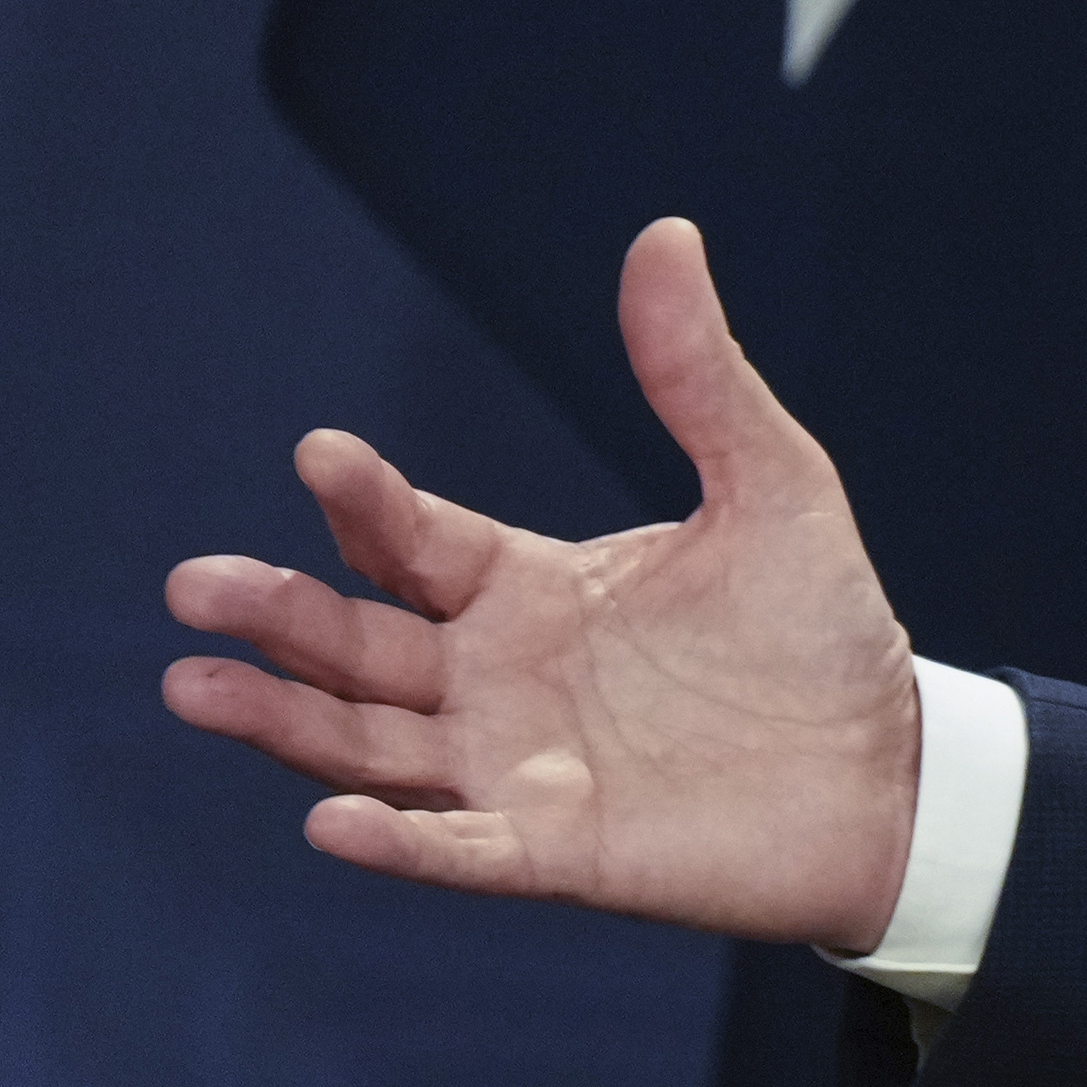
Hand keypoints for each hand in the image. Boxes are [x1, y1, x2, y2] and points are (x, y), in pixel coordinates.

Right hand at [161, 218, 923, 949]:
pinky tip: (331, 822)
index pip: (414, 541)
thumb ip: (700, 378)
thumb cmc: (821, 627)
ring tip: (194, 687)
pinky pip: (458, 848)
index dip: (367, 503)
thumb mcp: (773, 487)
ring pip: (367, 744)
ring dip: (285, 722)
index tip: (321, 455)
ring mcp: (515, 768)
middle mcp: (495, 678)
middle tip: (195, 585)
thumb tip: (667, 234)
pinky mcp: (557, 852)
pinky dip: (397, 841)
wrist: (893, 767)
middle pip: (357, 643)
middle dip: (277, 613)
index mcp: (527, 588)